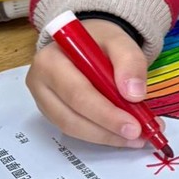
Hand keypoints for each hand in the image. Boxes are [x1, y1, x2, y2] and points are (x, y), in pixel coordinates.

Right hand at [26, 19, 155, 148]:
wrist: (89, 44)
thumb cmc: (100, 42)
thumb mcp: (120, 42)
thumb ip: (130, 62)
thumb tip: (134, 94)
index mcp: (51, 60)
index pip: (77, 93)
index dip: (105, 113)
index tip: (133, 125)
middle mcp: (40, 82)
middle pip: (71, 116)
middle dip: (107, 129)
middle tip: (137, 135)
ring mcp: (44, 100)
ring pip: (73, 128)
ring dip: (105, 136)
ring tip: (135, 137)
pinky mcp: (53, 113)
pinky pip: (75, 130)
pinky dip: (101, 135)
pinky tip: (122, 134)